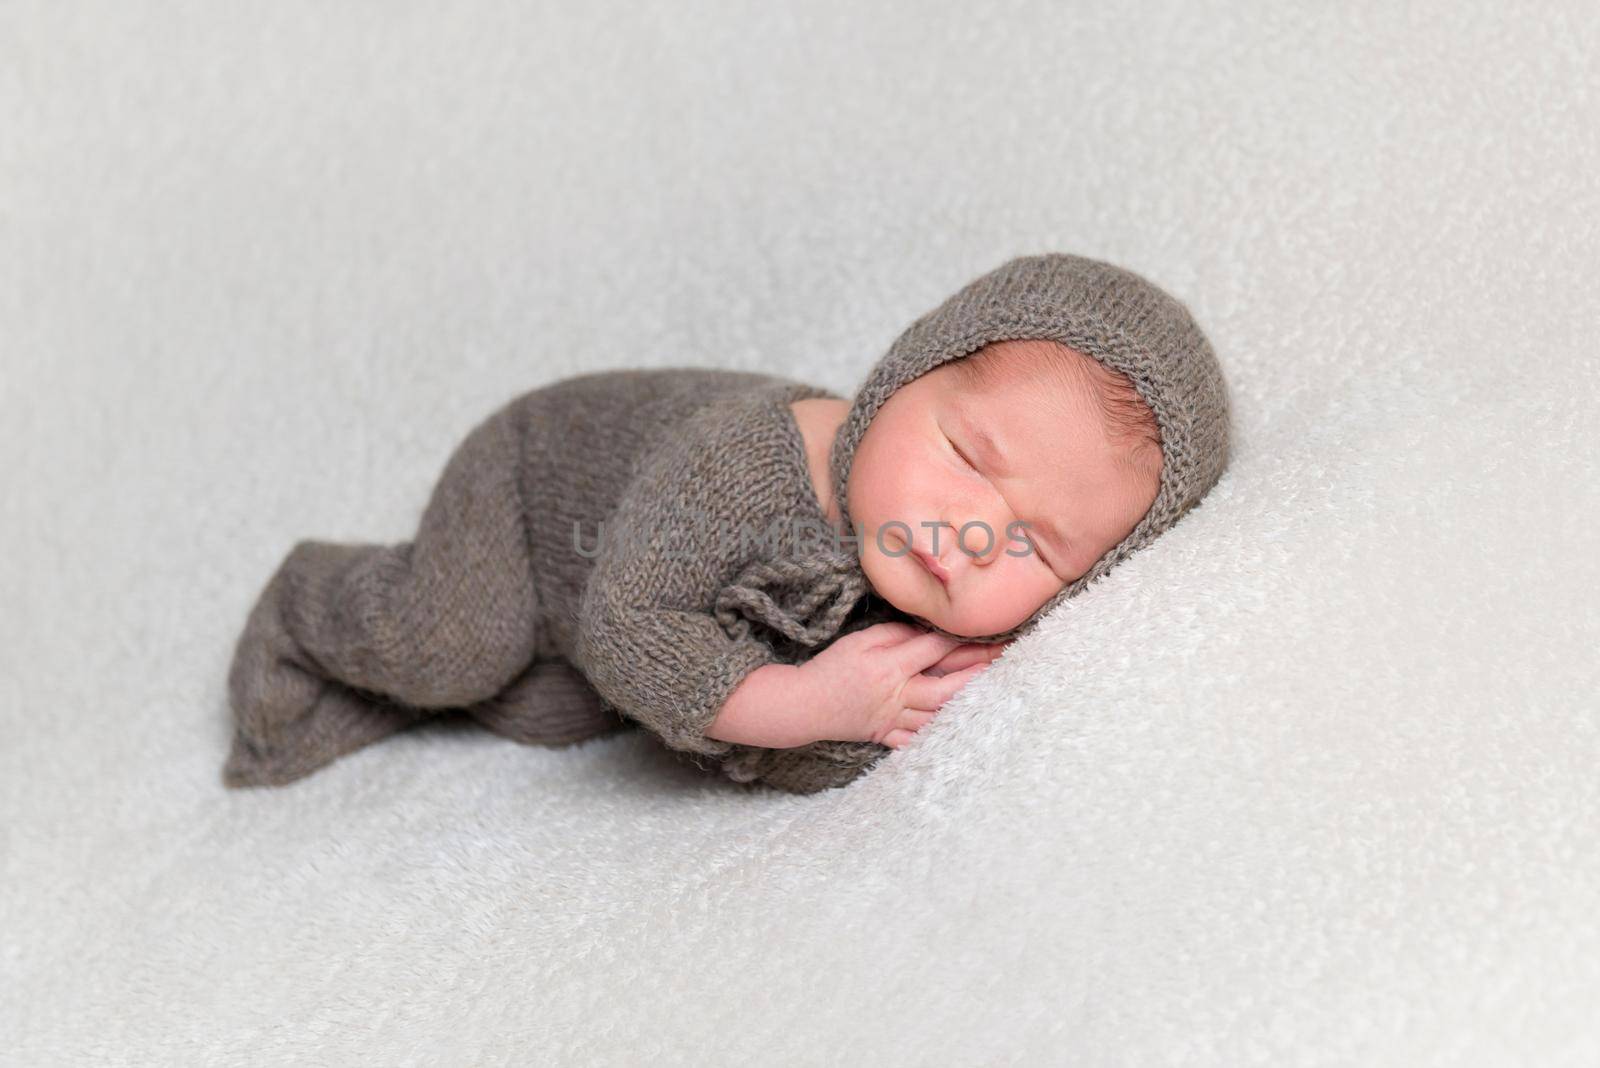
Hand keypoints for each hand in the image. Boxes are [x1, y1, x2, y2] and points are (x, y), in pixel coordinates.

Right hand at [802, 621, 1006, 748]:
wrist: (804, 704)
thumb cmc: (831, 666)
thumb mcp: (860, 640)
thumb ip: (895, 634)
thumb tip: (926, 632)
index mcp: (890, 667)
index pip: (933, 650)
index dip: (962, 639)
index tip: (988, 630)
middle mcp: (897, 695)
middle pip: (946, 688)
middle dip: (978, 672)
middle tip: (1005, 659)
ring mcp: (894, 719)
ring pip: (938, 717)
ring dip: (967, 704)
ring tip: (994, 691)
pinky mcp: (886, 735)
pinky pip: (918, 741)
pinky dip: (939, 737)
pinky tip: (962, 731)